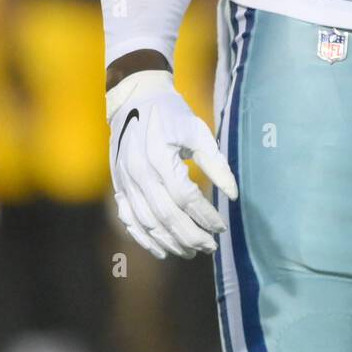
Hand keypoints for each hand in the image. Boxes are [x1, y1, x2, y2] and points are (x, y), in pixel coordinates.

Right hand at [107, 70, 237, 258]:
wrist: (135, 100)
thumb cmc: (172, 114)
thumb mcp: (197, 131)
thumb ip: (215, 163)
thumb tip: (233, 195)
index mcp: (159, 157)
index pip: (185, 198)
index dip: (205, 216)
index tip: (222, 227)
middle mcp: (139, 173)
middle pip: (166, 216)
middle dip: (191, 236)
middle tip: (210, 247)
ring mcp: (124, 182)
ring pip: (148, 223)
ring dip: (170, 242)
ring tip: (192, 252)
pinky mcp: (118, 187)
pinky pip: (129, 220)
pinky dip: (145, 239)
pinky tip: (162, 251)